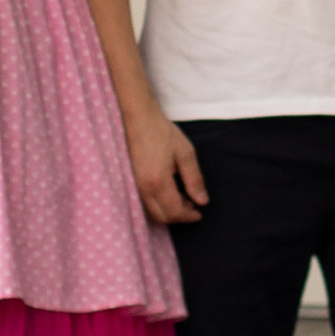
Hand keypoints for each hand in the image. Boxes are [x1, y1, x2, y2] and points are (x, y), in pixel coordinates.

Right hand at [122, 93, 206, 226]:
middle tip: (193, 205)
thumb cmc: (162, 133)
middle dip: (179, 216)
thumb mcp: (186, 153)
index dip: (188, 216)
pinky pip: (145, 203)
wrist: (138, 119)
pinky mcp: (131, 182)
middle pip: (162, 216)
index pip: (174, 211)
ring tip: (183, 198)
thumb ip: (194, 179)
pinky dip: (159, 205)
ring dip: (169, 211)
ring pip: (152, 212)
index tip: (200, 213)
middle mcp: (143, 189)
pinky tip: (169, 193)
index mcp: (158, 182)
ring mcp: (134, 186)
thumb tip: (203, 201)